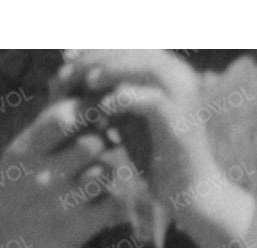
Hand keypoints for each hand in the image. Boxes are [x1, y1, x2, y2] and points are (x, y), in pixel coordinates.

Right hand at [0, 96, 139, 247]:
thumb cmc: (11, 190)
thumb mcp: (16, 154)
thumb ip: (44, 126)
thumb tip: (75, 89)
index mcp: (25, 152)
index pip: (64, 116)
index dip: (86, 109)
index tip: (94, 111)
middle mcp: (42, 176)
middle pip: (93, 143)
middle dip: (100, 142)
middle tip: (101, 146)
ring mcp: (61, 204)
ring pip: (106, 171)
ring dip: (106, 170)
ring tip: (94, 175)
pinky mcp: (77, 229)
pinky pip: (113, 202)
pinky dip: (112, 199)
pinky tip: (100, 199)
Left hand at [56, 50, 255, 245]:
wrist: (191, 192)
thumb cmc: (157, 156)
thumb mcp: (129, 118)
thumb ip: (111, 94)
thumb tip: (77, 76)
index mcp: (168, 70)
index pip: (126, 46)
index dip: (94, 50)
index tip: (65, 62)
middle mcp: (179, 74)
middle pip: (132, 50)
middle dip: (96, 58)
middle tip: (66, 72)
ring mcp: (183, 94)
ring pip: (143, 66)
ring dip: (109, 71)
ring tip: (84, 83)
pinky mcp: (180, 118)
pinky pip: (150, 99)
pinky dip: (124, 99)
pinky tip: (102, 108)